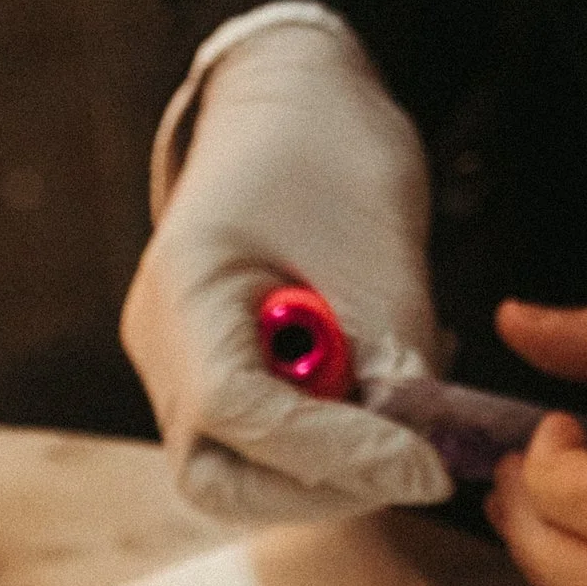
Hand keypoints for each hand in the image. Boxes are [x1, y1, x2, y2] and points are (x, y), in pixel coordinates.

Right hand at [119, 17, 452, 526]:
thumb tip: (417, 456)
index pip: (239, 411)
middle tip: (410, 463)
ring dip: (328, 471)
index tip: (423, 464)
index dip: (336, 452)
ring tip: (399, 415)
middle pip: (219, 476)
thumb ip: (393, 358)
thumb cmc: (329, 149)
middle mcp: (163, 344)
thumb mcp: (381, 248)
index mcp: (186, 290)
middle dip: (321, 486)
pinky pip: (260, 443)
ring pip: (239, 473)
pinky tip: (378, 393)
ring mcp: (176, 367)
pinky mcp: (208, 375)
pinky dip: (326, 442)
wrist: (289, 99)